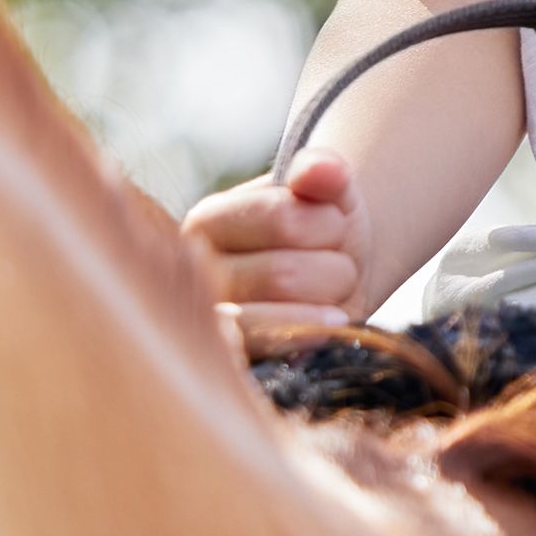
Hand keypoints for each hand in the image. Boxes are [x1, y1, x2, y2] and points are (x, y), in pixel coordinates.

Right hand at [182, 150, 369, 360]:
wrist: (336, 279)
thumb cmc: (323, 229)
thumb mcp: (328, 191)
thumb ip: (322, 170)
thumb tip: (323, 170)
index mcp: (209, 221)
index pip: (283, 217)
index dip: (329, 222)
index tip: (334, 224)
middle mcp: (198, 275)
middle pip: (286, 276)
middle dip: (336, 269)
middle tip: (336, 267)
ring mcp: (212, 326)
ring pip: (281, 320)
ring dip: (330, 305)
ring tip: (331, 296)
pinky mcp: (237, 365)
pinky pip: (271, 358)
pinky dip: (309, 339)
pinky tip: (329, 328)